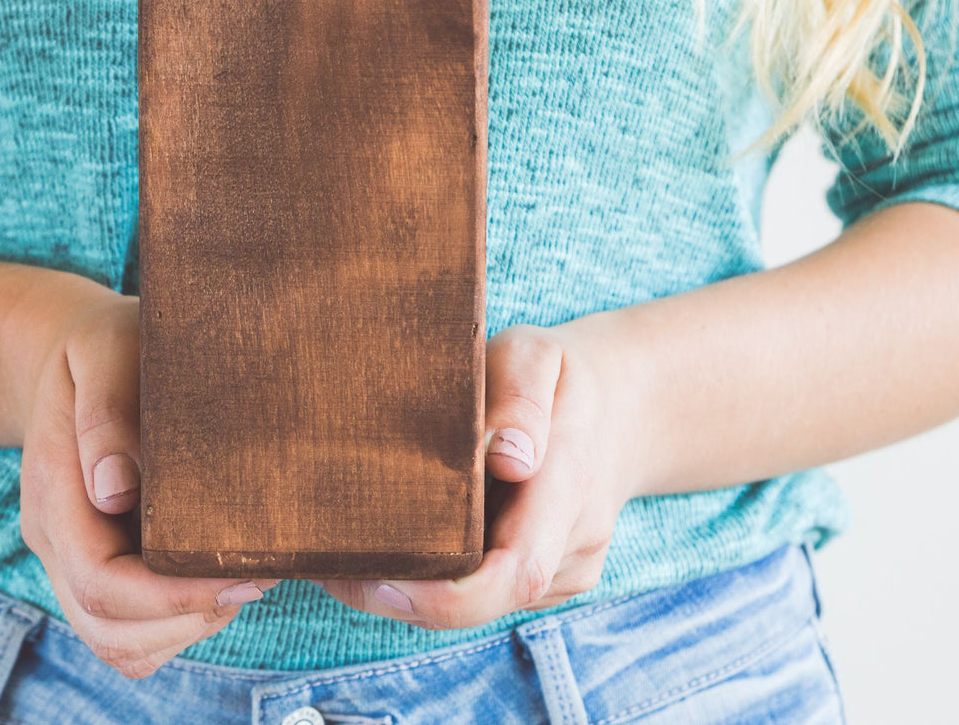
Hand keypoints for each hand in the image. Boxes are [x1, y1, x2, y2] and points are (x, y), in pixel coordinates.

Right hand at [5, 273, 279, 678]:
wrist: (64, 352)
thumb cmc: (99, 343)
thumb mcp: (103, 348)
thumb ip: (106, 409)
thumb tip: (115, 490)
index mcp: (53, 492)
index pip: (100, 580)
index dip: (170, 595)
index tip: (243, 574)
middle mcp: (57, 540)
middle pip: (108, 629)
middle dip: (188, 619)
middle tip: (260, 577)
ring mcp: (76, 557)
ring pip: (119, 643)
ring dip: (186, 628)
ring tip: (245, 579)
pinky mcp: (103, 563)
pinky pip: (132, 630)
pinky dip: (178, 623)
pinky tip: (219, 577)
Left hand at [314, 319, 643, 629]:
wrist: (622, 406)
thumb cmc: (561, 375)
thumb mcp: (538, 354)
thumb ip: (520, 395)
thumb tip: (508, 457)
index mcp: (571, 485)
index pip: (516, 570)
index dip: (447, 596)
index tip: (382, 579)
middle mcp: (575, 541)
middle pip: (488, 602)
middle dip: (408, 599)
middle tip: (336, 570)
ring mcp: (567, 569)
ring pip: (482, 604)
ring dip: (417, 592)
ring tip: (355, 553)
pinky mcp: (551, 579)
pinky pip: (489, 594)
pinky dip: (441, 582)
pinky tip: (403, 548)